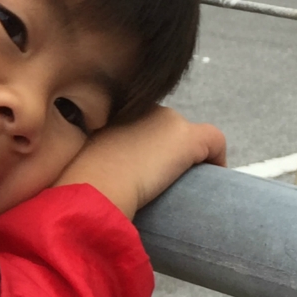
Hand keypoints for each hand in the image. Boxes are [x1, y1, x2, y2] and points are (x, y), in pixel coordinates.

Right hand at [52, 106, 225, 219]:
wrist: (94, 187)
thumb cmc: (80, 184)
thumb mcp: (82, 163)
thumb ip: (92, 162)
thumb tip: (98, 184)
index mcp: (114, 112)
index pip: (141, 126)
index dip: (147, 149)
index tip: (144, 172)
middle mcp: (143, 109)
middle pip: (167, 129)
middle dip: (168, 153)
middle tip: (163, 182)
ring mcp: (166, 120)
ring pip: (189, 138)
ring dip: (187, 159)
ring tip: (182, 186)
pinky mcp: (187, 137)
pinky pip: (214, 143)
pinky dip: (216, 160)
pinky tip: (210, 182)